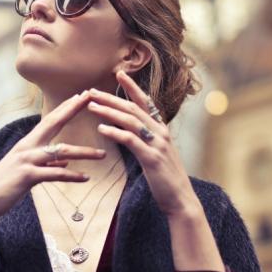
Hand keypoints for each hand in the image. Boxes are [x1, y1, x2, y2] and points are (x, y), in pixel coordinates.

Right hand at [0, 90, 107, 222]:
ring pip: (61, 152)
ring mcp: (27, 160)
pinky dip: (71, 176)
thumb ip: (46, 165)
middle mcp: (27, 147)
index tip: (80, 95)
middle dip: (72, 110)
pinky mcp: (27, 176)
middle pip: (53, 123)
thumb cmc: (5, 185)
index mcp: (27, 144)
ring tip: (102, 155)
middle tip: (90, 97)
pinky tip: (85, 178)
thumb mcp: (27, 171)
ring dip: (83, 153)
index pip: (49, 120)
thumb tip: (64, 163)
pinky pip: (55, 174)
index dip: (65, 107)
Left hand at [87, 70, 198, 216]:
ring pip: (131, 120)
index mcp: (161, 130)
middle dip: (111, 98)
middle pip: (133, 108)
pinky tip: (101, 129)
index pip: (146, 102)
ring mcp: (157, 144)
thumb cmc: (165, 178)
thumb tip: (130, 130)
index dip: (132, 87)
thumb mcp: (156, 153)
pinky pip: (131, 140)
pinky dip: (115, 132)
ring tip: (91, 106)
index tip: (119, 73)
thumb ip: (145, 139)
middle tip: (91, 91)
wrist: (180, 199)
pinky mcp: (152, 158)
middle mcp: (161, 133)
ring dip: (109, 111)